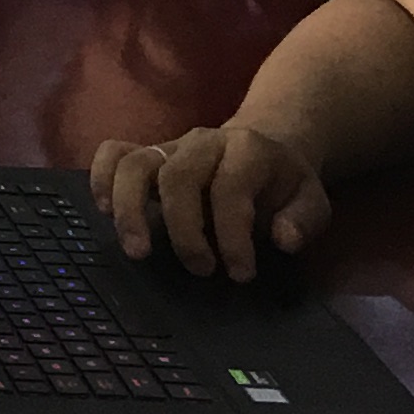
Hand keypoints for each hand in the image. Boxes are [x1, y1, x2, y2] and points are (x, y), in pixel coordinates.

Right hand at [89, 122, 332, 280]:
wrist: (265, 146)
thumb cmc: (284, 184)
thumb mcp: (312, 200)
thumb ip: (303, 219)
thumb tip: (282, 239)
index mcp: (247, 149)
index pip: (230, 188)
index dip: (232, 235)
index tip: (240, 273)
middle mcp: (203, 141)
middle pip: (177, 176)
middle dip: (183, 230)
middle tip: (199, 270)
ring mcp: (170, 145)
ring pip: (135, 164)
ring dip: (129, 209)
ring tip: (137, 252)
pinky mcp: (147, 153)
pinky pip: (113, 153)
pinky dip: (101, 179)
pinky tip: (102, 211)